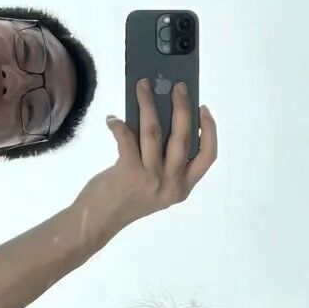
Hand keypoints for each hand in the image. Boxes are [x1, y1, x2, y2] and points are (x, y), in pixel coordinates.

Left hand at [77, 81, 217, 233]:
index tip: (203, 109)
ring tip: (143, 86)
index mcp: (183, 186)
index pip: (208, 156)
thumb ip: (167, 162)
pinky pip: (127, 138)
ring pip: (154, 131)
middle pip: (183, 136)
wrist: (99, 221)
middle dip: (181, 106)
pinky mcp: (129, 172)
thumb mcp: (158, 187)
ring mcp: (152, 178)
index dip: (209, 130)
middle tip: (178, 86)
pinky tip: (113, 119)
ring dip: (147, 104)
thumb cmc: (129, 200)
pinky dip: (119, 125)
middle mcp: (172, 183)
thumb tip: (166, 119)